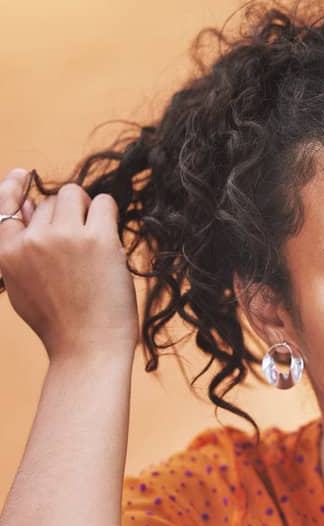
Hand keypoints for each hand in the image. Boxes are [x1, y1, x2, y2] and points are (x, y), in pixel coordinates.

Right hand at [0, 169, 138, 359]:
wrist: (87, 349)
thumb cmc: (61, 324)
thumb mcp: (24, 287)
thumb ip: (21, 247)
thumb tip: (30, 203)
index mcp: (8, 253)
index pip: (7, 206)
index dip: (15, 188)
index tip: (22, 175)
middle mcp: (33, 241)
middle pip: (51, 201)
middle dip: (67, 216)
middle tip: (81, 248)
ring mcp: (65, 237)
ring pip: (75, 194)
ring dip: (88, 211)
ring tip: (95, 242)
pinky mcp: (97, 240)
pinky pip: (105, 203)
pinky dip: (109, 215)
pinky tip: (111, 238)